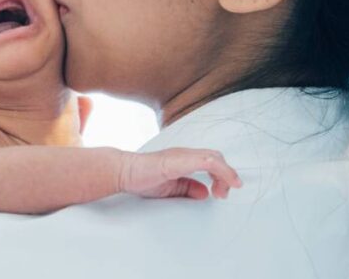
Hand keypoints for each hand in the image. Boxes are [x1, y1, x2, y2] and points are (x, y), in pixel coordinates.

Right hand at [120, 148, 242, 199]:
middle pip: (216, 157)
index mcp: (183, 159)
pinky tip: (222, 183)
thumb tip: (204, 193)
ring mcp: (181, 155)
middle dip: (226, 175)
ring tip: (223, 192)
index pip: (211, 161)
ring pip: (214, 157)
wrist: (122, 170)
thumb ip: (187, 188)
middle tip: (223, 194)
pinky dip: (220, 171)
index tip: (222, 192)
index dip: (223, 175)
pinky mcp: (177, 160)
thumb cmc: (140, 177)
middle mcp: (184, 154)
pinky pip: (205, 161)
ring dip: (225, 174)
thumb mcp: (170, 187)